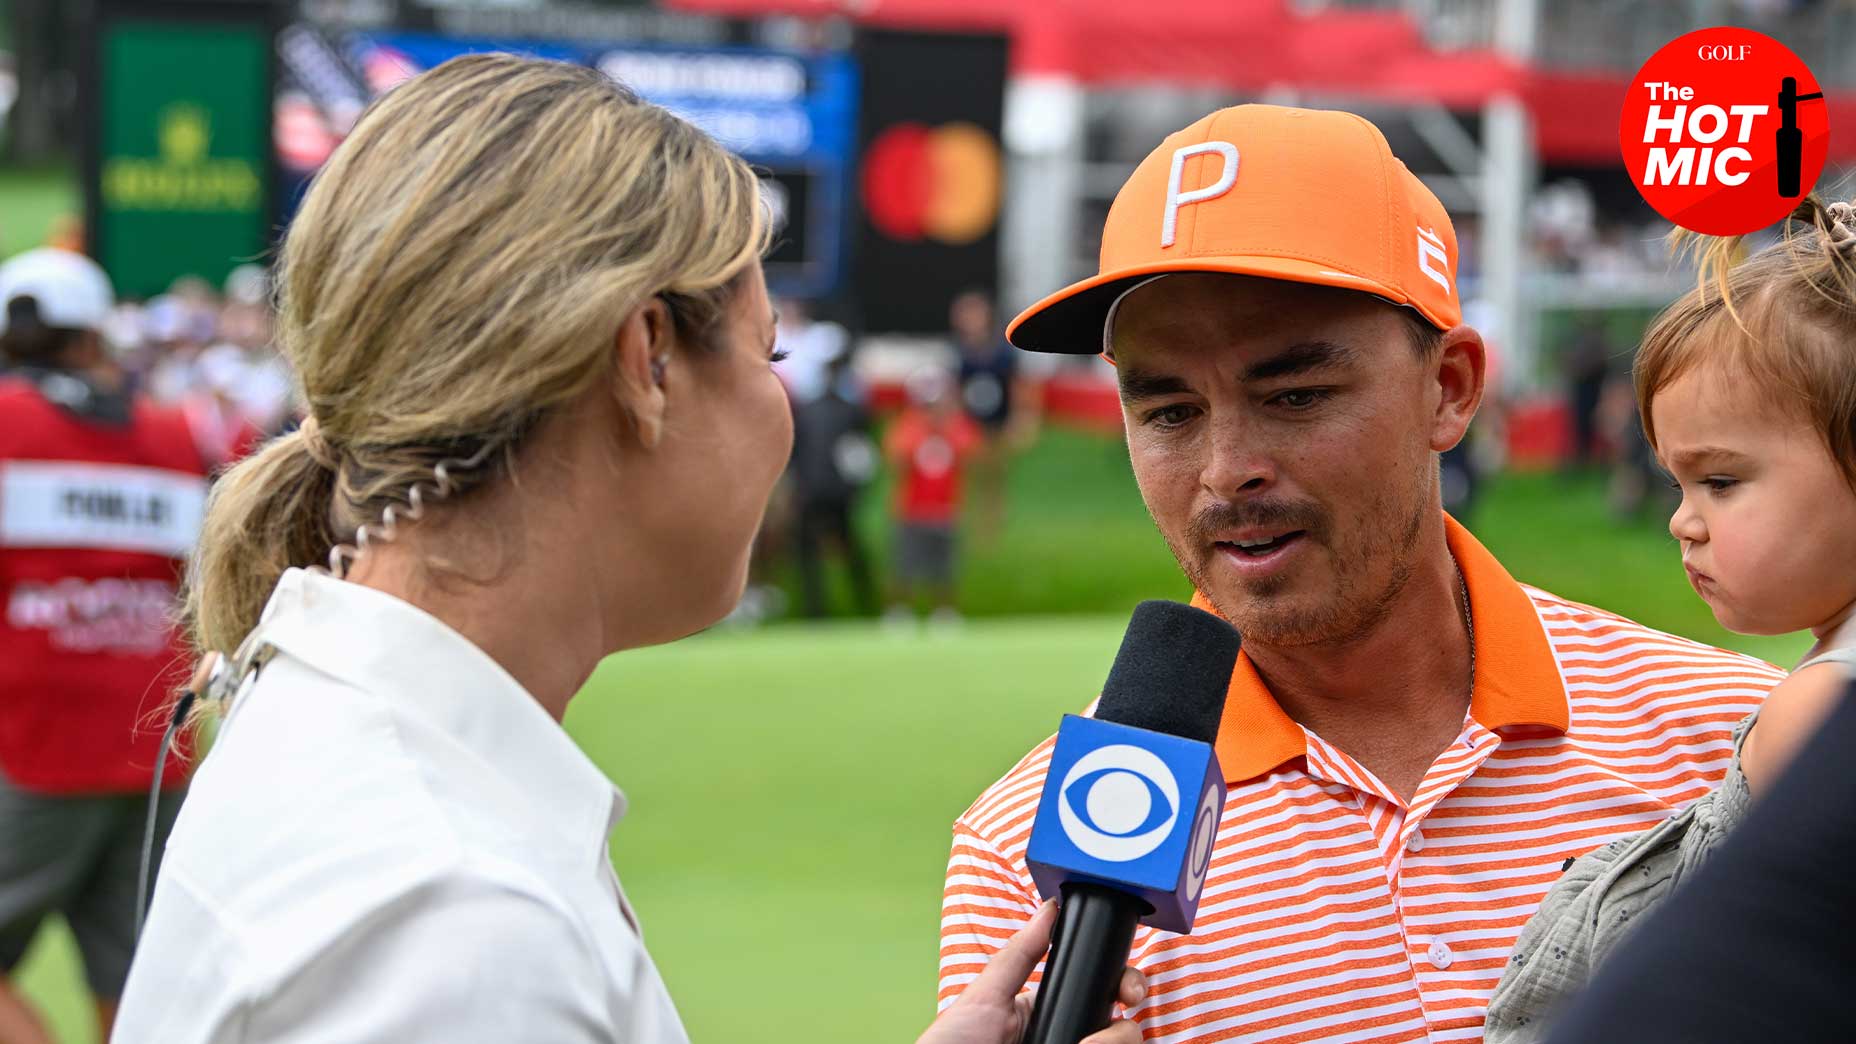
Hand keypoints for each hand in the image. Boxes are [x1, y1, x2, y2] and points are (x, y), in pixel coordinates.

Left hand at [918, 900, 1145, 1043]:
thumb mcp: (987, 995)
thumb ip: (1020, 954)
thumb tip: (1050, 908)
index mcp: (1047, 1013)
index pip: (1099, 994)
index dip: (1123, 986)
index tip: (1129, 989)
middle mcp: (1068, 1038)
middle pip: (1123, 1025)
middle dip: (1131, 1010)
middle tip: (1127, 1003)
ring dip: (1116, 1039)